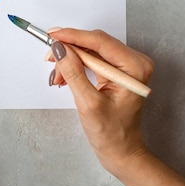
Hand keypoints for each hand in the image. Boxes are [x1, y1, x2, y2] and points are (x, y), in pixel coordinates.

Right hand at [47, 29, 184, 185]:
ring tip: (58, 78)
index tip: (52, 35)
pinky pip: (92, 59)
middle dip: (69, 51)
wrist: (121, 150)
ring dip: (70, 60)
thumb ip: (74, 73)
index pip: (100, 42)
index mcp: (135, 68)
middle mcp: (134, 62)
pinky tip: (65, 78)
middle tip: (49, 58)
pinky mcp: (116, 70)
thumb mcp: (88, 103)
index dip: (73, 36)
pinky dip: (75, 66)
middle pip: (94, 44)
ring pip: (90, 51)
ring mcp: (125, 65)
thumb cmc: (112, 133)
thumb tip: (60, 49)